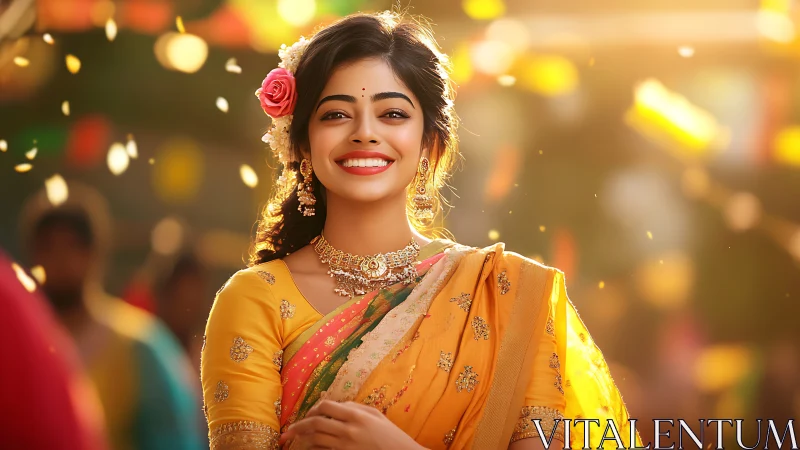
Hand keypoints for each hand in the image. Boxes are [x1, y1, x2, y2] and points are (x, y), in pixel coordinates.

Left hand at [279, 400, 426, 449]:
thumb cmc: (390, 435)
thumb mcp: (375, 415)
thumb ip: (354, 407)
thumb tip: (335, 405)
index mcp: (356, 415)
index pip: (326, 406)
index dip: (313, 408)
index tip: (310, 412)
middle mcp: (348, 430)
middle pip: (315, 423)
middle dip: (298, 426)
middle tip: (289, 430)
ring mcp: (345, 446)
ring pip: (315, 440)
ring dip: (303, 439)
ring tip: (296, 439)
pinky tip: (310, 448)